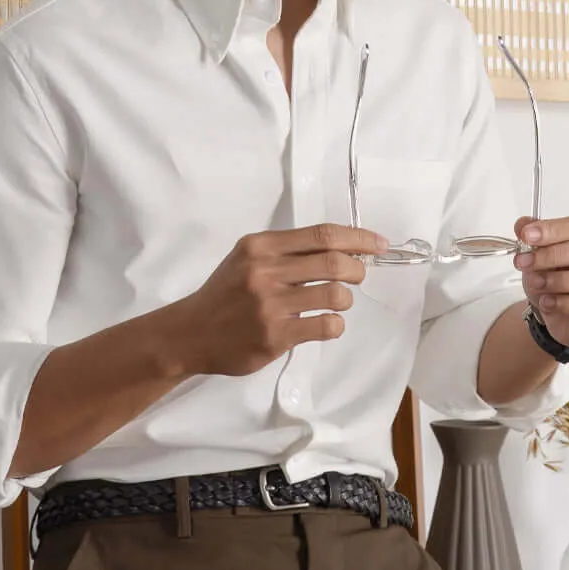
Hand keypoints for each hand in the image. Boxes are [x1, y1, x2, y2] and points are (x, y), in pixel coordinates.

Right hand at [175, 224, 388, 376]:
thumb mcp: (246, 258)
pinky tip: (327, 323)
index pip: (321, 235)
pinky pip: (325, 325)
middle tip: (358, 275)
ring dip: (345, 298)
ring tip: (337, 302)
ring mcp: (270, 305)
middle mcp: (265, 271)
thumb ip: (285, 252)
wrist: (191, 333)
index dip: (357, 237)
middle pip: (333, 261)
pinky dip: (335, 324)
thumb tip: (339, 248)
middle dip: (357, 268)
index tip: (378, 243)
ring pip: (334, 294)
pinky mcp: (275, 335)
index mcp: (261, 246)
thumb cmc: (224, 294)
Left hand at [513, 216, 568, 349]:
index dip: (552, 230)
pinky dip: (567, 303)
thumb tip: (523, 224)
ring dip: (560, 280)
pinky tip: (549, 302)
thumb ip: (533, 237)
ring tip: (536, 283)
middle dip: (552, 255)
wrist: (559, 316)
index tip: (527, 235)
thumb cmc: (557, 280)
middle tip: (526, 262)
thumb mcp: (540, 254)